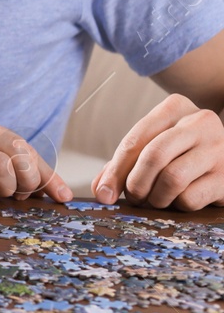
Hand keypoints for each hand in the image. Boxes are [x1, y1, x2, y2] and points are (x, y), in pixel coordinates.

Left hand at [93, 93, 223, 209]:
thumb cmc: (182, 150)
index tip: (103, 193)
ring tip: (154, 200)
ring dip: (156, 198)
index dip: (116, 170)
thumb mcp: (155, 144)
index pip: (136, 139)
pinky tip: (179, 200)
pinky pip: (191, 197)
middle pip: (153, 156)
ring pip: (172, 178)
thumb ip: (124, 163)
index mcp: (175, 107)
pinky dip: (177, 205)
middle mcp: (200, 122)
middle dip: (135, 184)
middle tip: (133, 198)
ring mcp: (219, 148)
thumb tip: (101, 190)